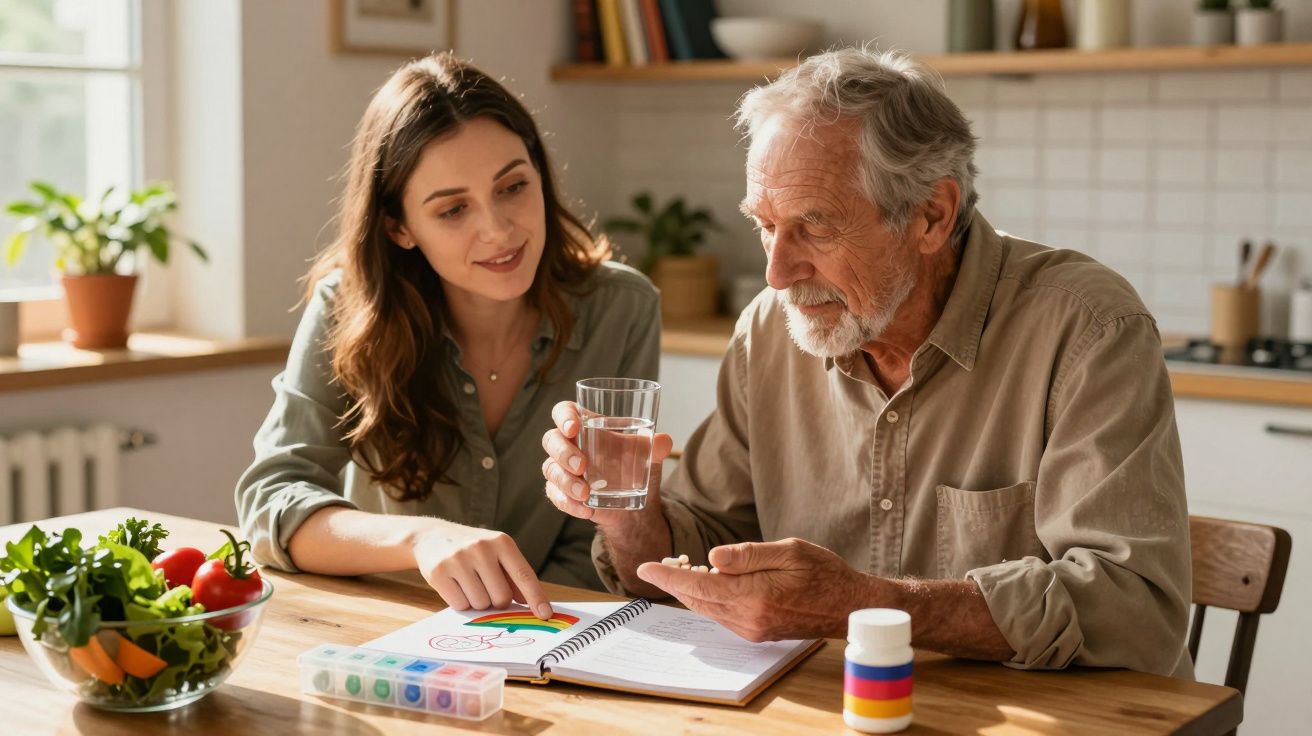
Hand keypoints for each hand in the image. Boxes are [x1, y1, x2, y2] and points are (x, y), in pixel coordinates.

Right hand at [411, 522, 552, 619]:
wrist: (431, 536)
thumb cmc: (473, 550)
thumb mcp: (497, 553)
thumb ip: (515, 577)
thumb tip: (532, 604)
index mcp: (502, 542)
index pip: (524, 575)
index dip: (536, 598)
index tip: (546, 615)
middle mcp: (481, 548)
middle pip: (501, 598)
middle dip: (497, 601)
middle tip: (486, 587)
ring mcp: (459, 559)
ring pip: (480, 604)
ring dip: (478, 603)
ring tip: (469, 584)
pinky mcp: (439, 572)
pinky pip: (460, 605)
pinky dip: (461, 602)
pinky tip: (455, 586)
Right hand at [540, 400, 672, 530]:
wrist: (632, 504)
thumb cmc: (632, 466)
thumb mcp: (646, 454)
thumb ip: (655, 445)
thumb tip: (664, 441)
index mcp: (585, 424)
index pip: (564, 411)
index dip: (564, 416)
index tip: (573, 428)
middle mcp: (569, 444)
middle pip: (551, 440)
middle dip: (564, 453)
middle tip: (582, 466)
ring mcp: (562, 468)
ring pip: (550, 469)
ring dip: (566, 482)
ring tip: (586, 494)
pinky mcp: (561, 492)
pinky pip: (555, 495)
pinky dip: (568, 503)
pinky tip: (585, 510)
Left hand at [635, 538, 872, 641]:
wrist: (849, 606)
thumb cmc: (824, 572)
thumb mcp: (789, 550)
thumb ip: (748, 555)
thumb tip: (712, 557)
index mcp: (754, 595)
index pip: (699, 584)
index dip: (669, 575)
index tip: (646, 567)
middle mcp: (749, 618)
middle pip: (698, 599)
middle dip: (674, 582)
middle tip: (655, 566)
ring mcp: (752, 629)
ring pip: (708, 609)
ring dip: (691, 591)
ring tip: (678, 570)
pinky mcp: (757, 632)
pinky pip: (722, 615)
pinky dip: (709, 599)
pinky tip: (708, 584)